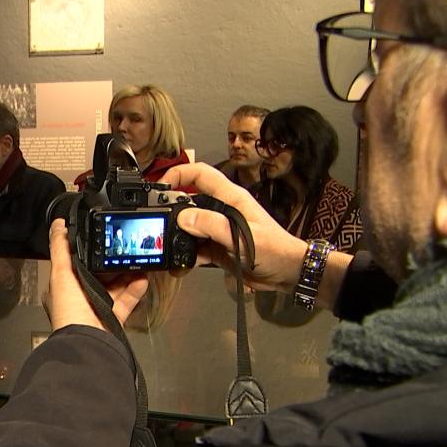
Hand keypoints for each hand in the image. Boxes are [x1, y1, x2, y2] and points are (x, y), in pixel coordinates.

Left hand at [46, 219, 148, 331]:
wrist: (87, 341)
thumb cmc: (68, 310)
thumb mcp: (60, 273)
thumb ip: (60, 248)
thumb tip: (58, 224)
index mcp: (64, 287)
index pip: (76, 264)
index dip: (88, 252)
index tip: (101, 239)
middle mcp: (81, 297)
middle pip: (99, 274)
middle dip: (112, 262)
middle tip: (125, 248)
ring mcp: (98, 307)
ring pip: (115, 286)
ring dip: (127, 273)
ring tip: (138, 260)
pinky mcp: (114, 317)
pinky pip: (127, 300)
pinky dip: (136, 289)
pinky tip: (142, 277)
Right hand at [161, 163, 310, 292]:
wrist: (288, 273)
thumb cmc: (275, 250)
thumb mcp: (243, 237)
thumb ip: (213, 225)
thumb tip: (183, 217)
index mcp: (231, 198)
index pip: (201, 174)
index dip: (179, 173)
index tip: (160, 186)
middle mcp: (223, 210)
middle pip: (190, 200)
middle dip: (171, 209)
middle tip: (157, 222)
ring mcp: (219, 229)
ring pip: (190, 227)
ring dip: (178, 238)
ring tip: (167, 249)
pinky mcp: (218, 247)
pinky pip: (196, 248)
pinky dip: (186, 256)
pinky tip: (181, 265)